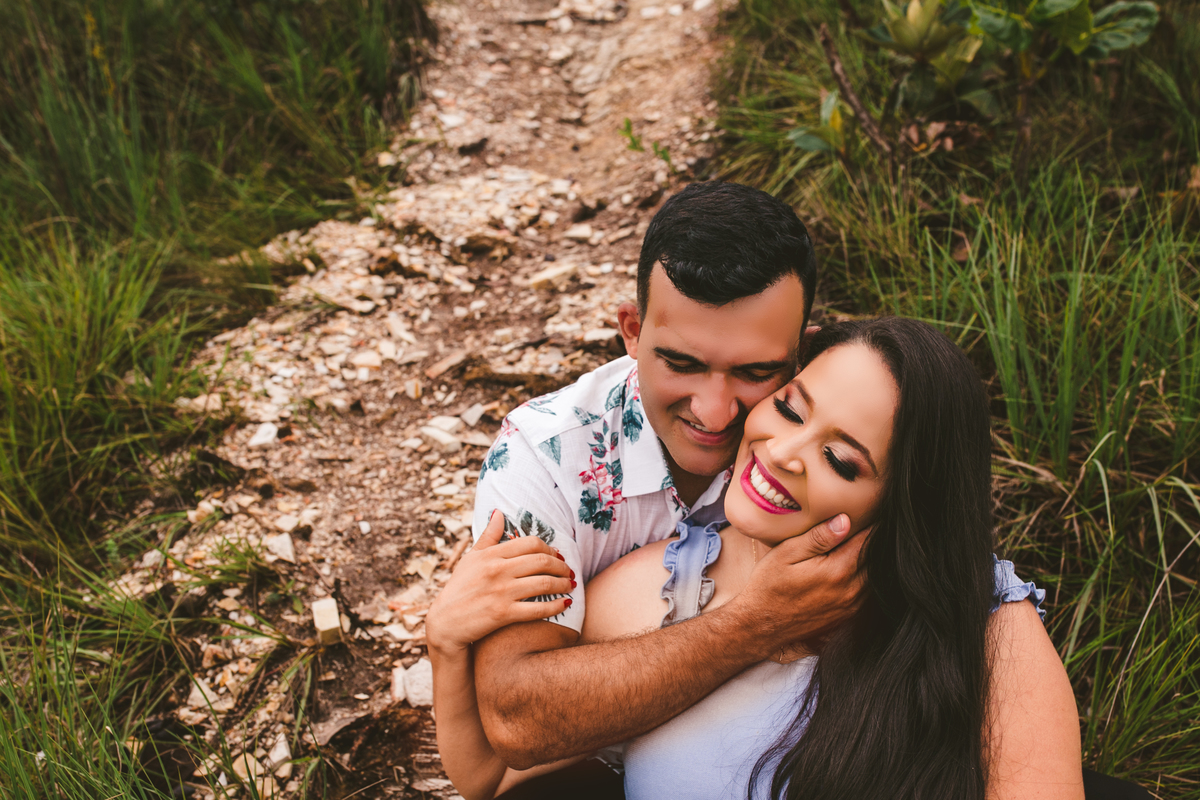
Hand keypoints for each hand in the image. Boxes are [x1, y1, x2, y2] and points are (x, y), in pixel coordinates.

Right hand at [426, 511, 574, 654]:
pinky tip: (566, 604)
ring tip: (571, 585)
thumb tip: (499, 512)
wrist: (445, 624)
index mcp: (491, 554)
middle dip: (561, 566)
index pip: (530, 543)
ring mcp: (501, 592)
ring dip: (563, 584)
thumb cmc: (459, 589)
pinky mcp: (503, 614)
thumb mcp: (471, 559)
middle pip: (541, 561)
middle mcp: (497, 570)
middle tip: (569, 571)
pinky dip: (556, 606)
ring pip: (544, 583)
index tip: (558, 556)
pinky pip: (538, 608)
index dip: (550, 549)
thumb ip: (488, 536)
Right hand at [730, 513, 867, 650]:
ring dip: (871, 560)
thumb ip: (818, 538)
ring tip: (860, 543)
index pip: (868, 541)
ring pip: (876, 577)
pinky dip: (866, 577)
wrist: (761, 625)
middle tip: (868, 524)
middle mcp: (850, 590)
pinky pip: (868, 592)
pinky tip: (852, 567)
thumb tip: (845, 520)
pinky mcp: (847, 615)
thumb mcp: (787, 554)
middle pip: (877, 560)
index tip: (871, 510)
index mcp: (837, 571)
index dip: (872, 524)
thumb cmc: (769, 586)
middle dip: (874, 541)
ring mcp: (851, 606)